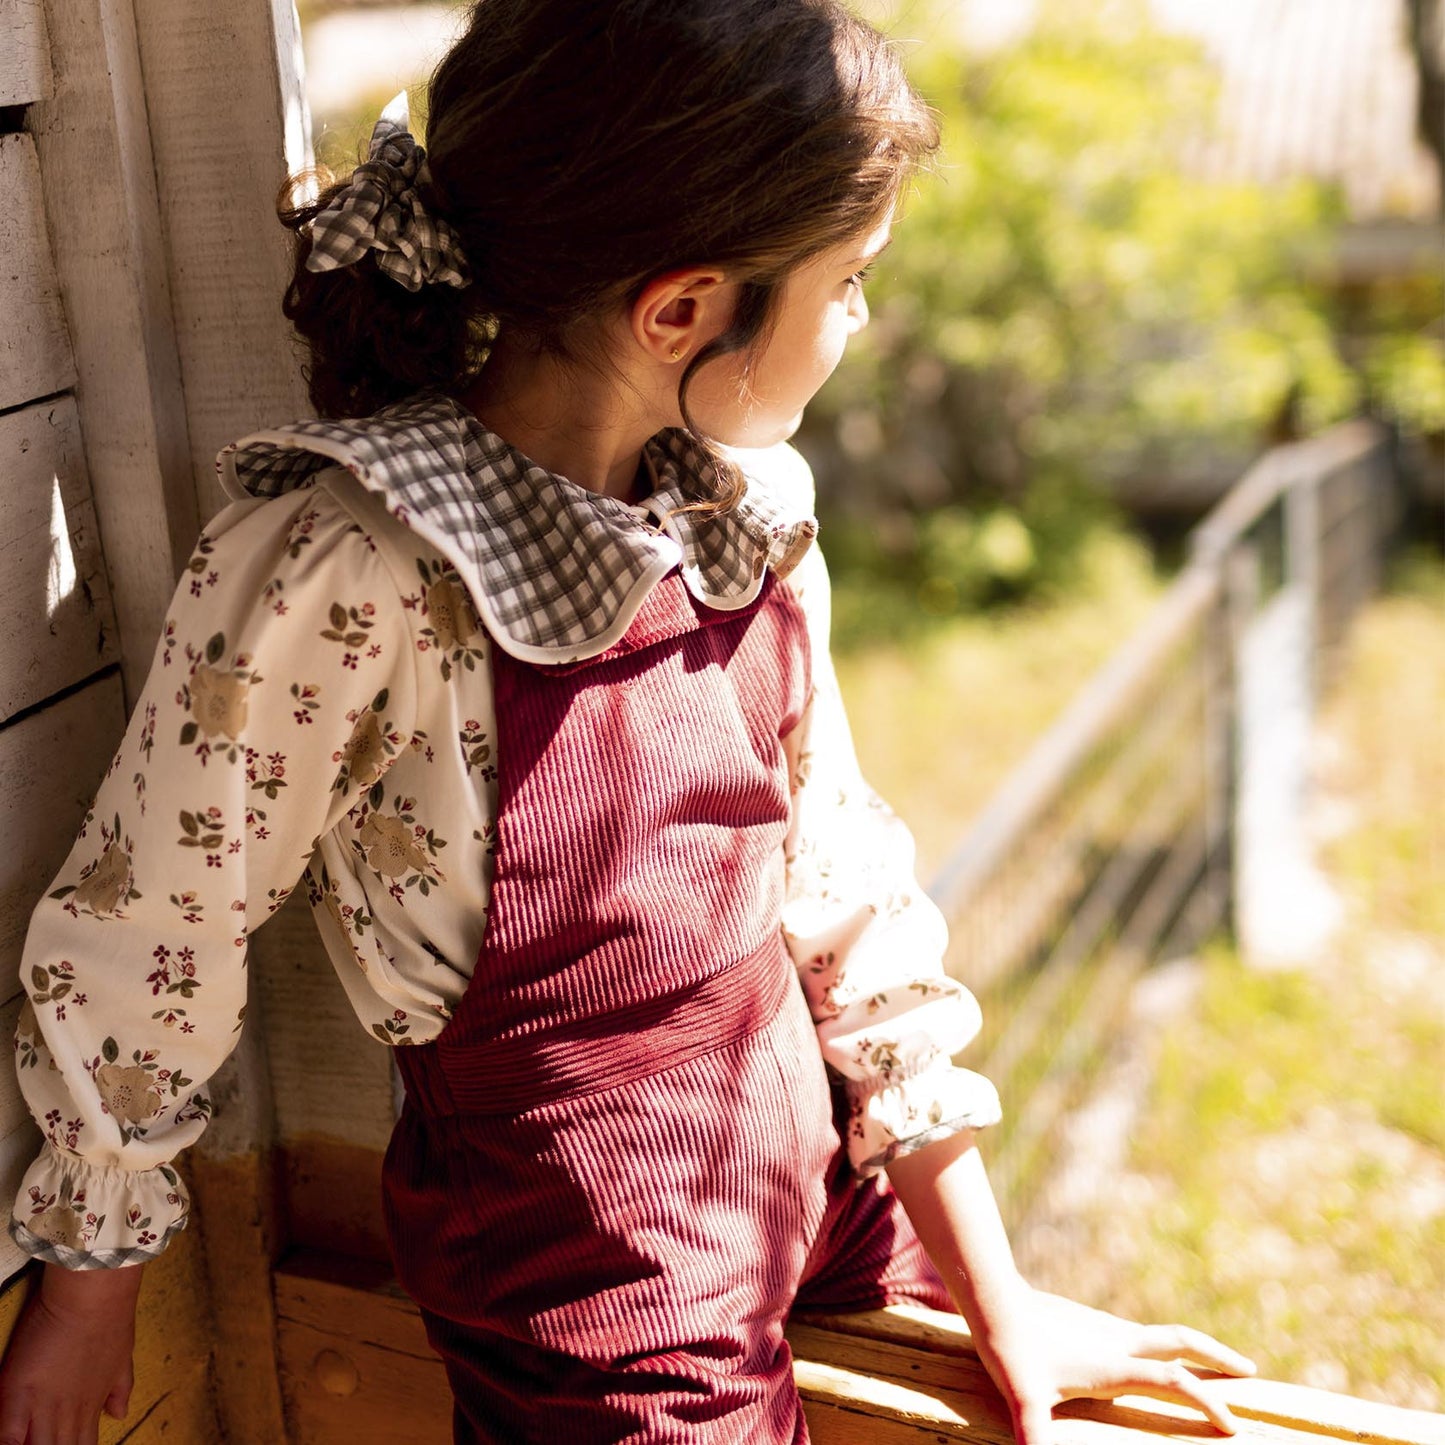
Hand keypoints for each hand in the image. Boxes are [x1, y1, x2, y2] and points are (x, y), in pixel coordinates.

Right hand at [0, 1261, 140, 1444]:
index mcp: (89, 1407)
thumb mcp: (122, 1359)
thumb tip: (120, 1413)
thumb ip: (120, 1389)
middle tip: (46, 1442)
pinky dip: (9, 1444)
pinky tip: (12, 1443)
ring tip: (30, 1443)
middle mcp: (67, 1414)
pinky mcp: (19, 1393)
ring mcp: (42, 1406)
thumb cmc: (110, 1319)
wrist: (92, 1295)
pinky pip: (8, 1436)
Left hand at [972, 1285, 1255, 1444]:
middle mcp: (1118, 1342)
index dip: (1206, 1402)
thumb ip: (1033, 1433)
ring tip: (1215, 1364)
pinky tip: (1160, 1357)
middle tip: (1250, 1371)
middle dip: (1218, 1356)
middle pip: (1181, 1341)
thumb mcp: (1024, 1398)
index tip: (1232, 1424)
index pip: (1173, 1382)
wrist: (994, 1300)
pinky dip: (1166, 1345)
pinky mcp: (1094, 1323)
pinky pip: (1142, 1334)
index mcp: (1113, 1365)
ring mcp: (1107, 1328)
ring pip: (1163, 1334)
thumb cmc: (1011, 1351)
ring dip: (1194, 1347)